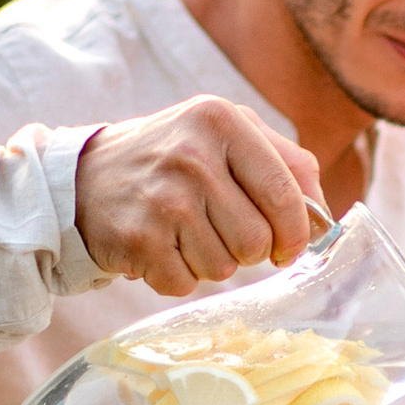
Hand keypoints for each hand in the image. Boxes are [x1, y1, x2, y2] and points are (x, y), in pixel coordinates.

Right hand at [74, 98, 325, 295]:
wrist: (81, 178)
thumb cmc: (170, 158)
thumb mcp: (224, 134)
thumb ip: (285, 163)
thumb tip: (323, 217)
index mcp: (221, 121)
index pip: (285, 193)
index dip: (297, 232)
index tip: (291, 246)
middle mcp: (192, 156)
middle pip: (257, 241)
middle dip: (250, 251)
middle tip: (224, 234)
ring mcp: (163, 200)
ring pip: (224, 267)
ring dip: (212, 262)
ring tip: (185, 234)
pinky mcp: (139, 239)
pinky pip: (187, 283)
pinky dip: (179, 276)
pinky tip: (160, 247)